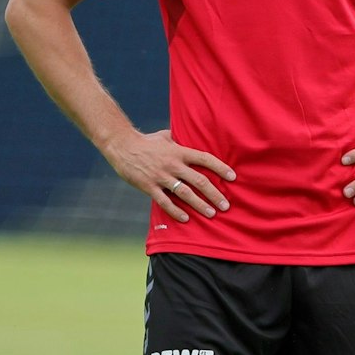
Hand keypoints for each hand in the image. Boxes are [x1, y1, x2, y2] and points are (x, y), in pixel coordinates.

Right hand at [101, 128, 235, 222]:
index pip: (205, 159)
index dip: (220, 167)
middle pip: (199, 181)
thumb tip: (194, 137)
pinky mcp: (149, 186)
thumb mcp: (166, 136)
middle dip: (215, 194)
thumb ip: (181, 140)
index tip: (233, 177)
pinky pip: (165, 201)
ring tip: (212, 214)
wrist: (121, 146)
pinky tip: (186, 218)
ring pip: (185, 193)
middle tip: (226, 205)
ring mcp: (161, 176)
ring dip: (200, 205)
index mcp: (179, 151)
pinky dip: (176, 210)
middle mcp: (173, 164)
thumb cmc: (146, 141)